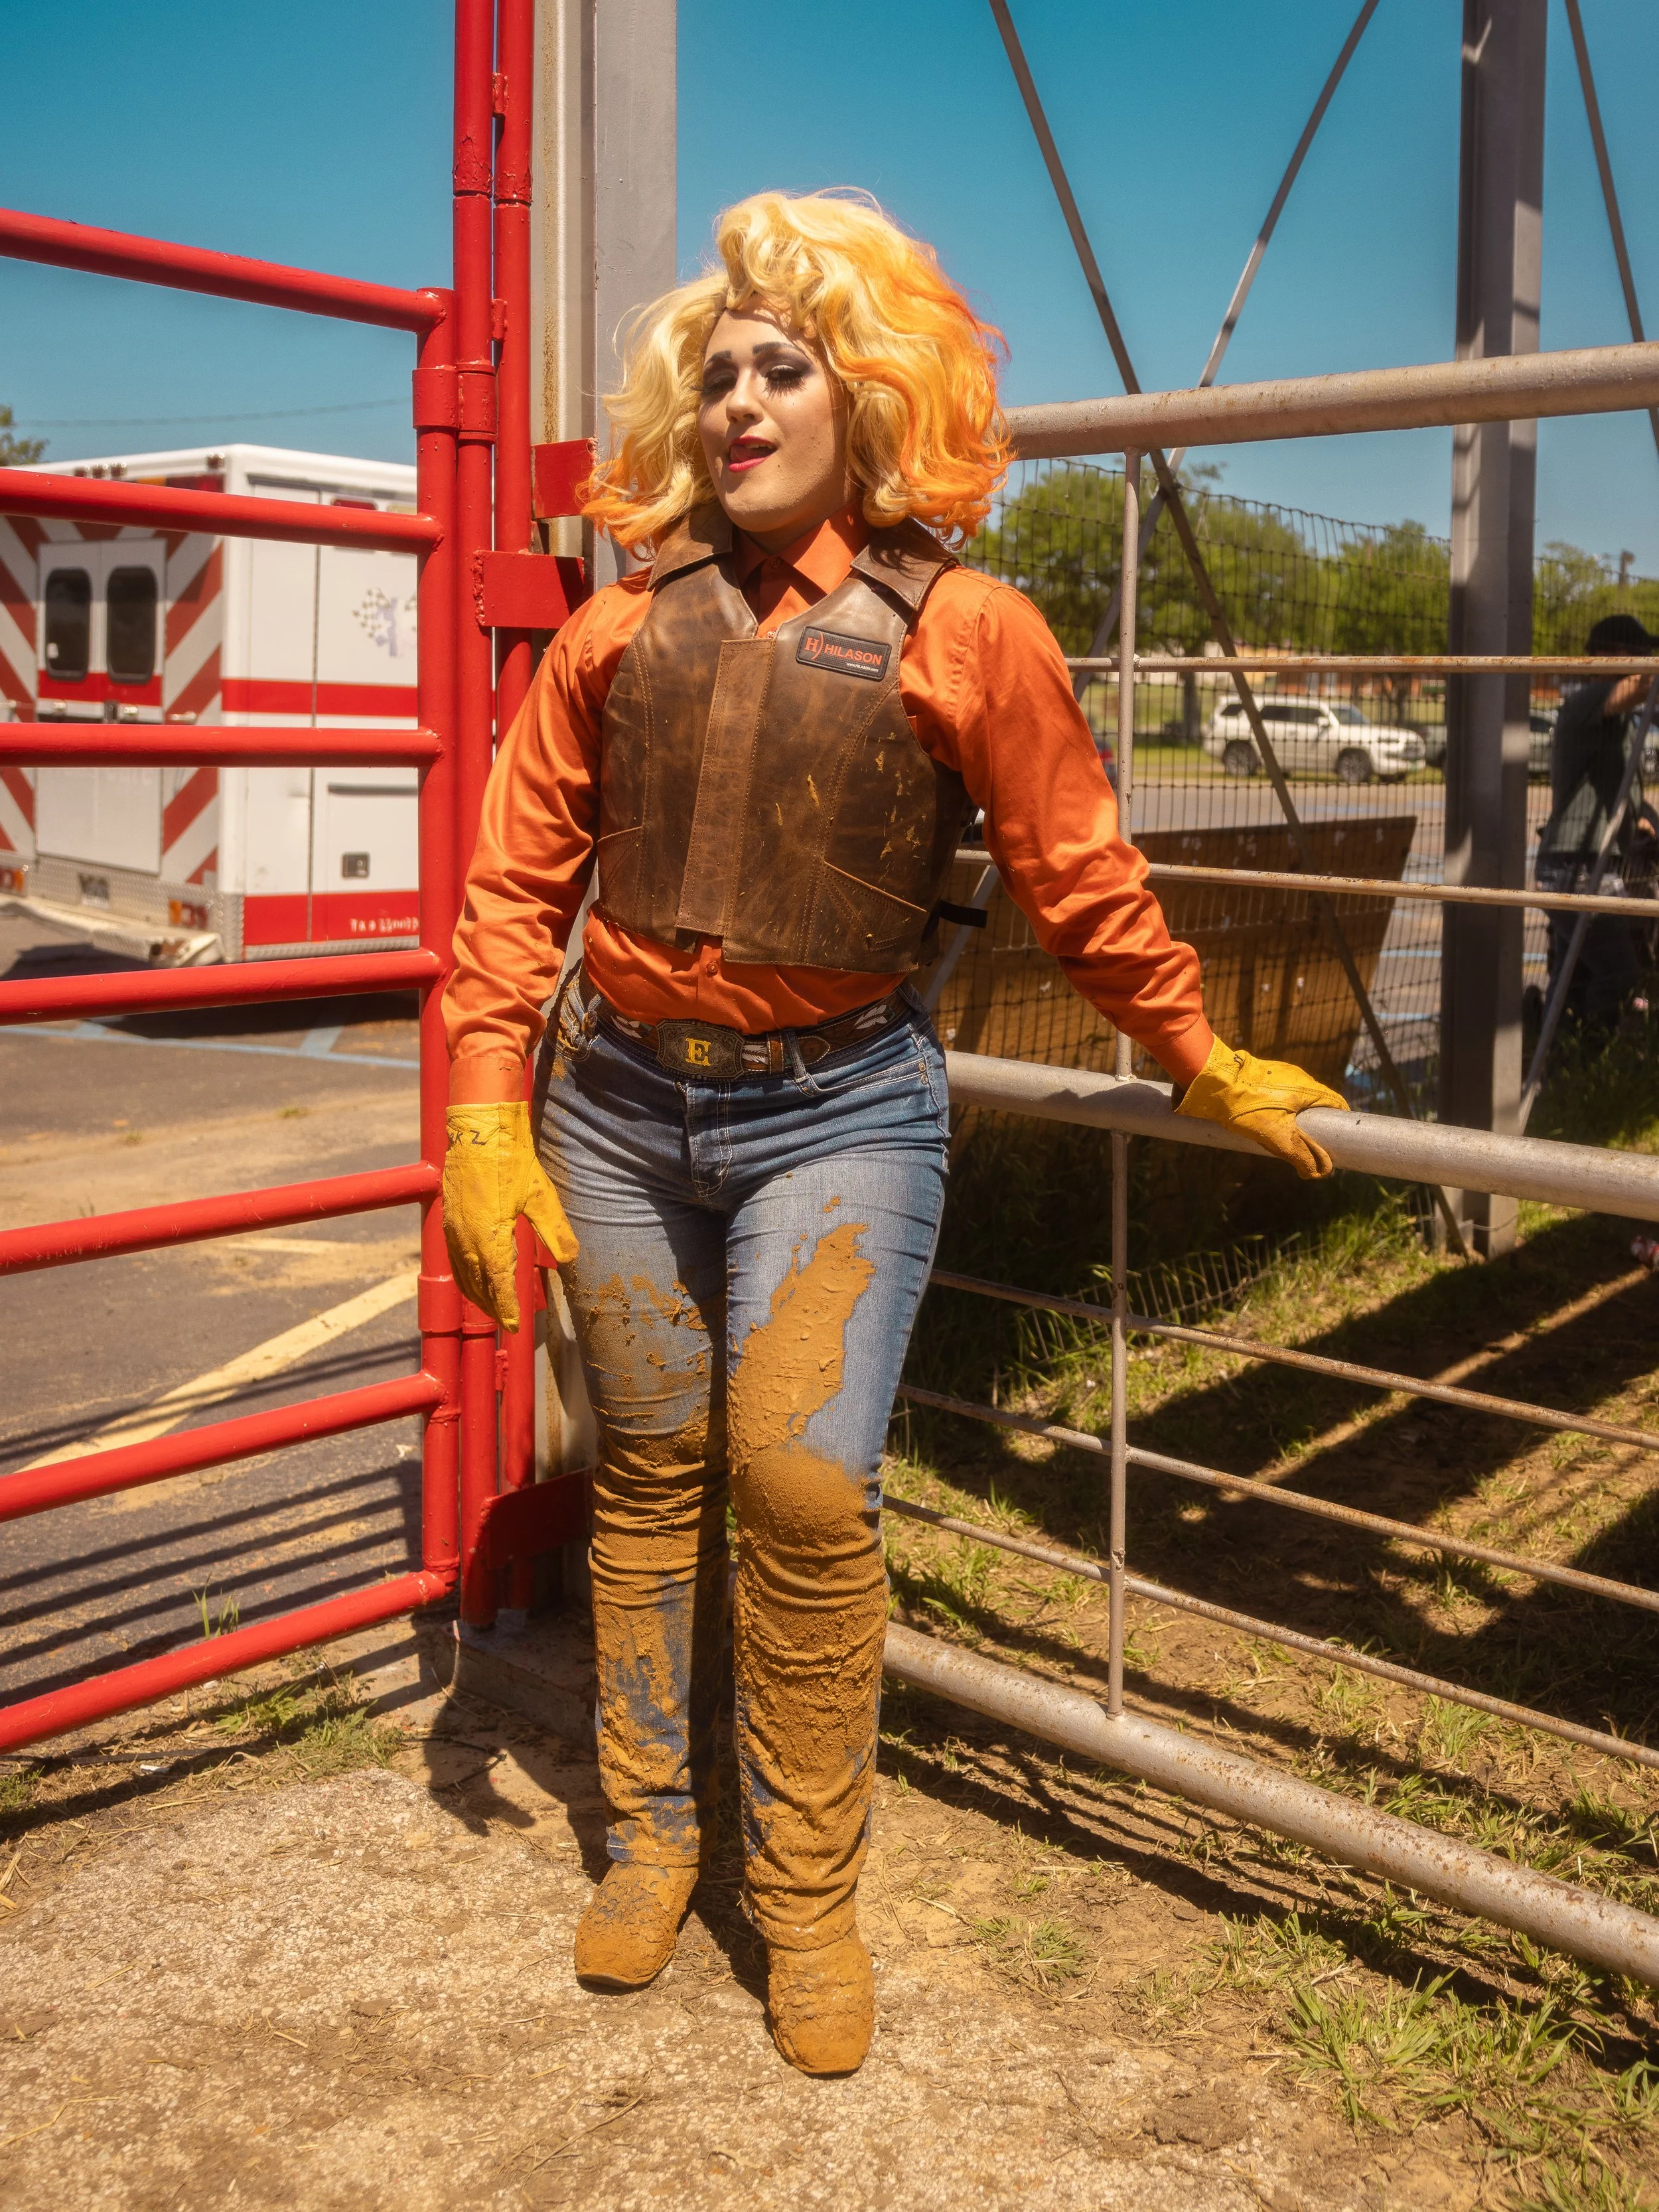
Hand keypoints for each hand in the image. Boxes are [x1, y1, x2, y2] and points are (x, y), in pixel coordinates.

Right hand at [442, 1102, 577, 1329]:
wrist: (479, 1131)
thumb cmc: (511, 1161)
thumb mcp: (541, 1196)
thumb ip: (554, 1230)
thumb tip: (571, 1258)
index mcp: (490, 1238)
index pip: (498, 1285)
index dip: (508, 1308)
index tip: (516, 1325)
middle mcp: (466, 1240)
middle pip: (478, 1286)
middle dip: (493, 1307)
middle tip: (508, 1322)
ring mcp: (453, 1231)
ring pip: (463, 1274)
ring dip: (477, 1295)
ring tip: (491, 1308)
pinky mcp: (449, 1220)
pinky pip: (455, 1259)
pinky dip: (465, 1275)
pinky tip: (475, 1276)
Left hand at [1172, 1038, 1346, 1178]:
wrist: (1212, 1081)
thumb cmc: (1247, 1106)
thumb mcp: (1278, 1137)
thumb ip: (1301, 1155)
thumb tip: (1319, 1173)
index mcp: (1309, 1088)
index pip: (1336, 1104)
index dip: (1339, 1123)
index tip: (1335, 1141)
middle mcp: (1298, 1077)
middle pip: (1315, 1103)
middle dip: (1312, 1124)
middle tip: (1304, 1144)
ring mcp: (1279, 1073)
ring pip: (1295, 1099)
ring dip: (1292, 1118)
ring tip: (1279, 1135)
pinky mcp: (1261, 1074)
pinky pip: (1277, 1094)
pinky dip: (1276, 1110)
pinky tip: (1261, 1122)